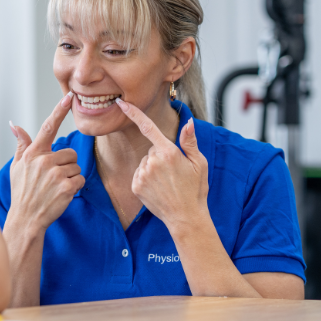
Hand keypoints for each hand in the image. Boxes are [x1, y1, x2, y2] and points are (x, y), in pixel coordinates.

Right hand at [7, 92, 84, 231]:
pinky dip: (75, 187)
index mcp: (33, 154)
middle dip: (66, 164)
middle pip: (70, 152)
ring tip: (55, 187)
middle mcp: (44, 161)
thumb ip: (21, 144)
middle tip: (52, 178)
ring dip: (70, 176)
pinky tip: (61, 194)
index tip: (68, 97)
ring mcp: (56, 174)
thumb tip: (14, 125)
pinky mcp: (67, 187)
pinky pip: (80, 179)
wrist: (26, 219)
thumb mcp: (17, 166)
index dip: (58, 111)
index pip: (47, 127)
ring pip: (76, 166)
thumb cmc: (21, 192)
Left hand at [115, 99, 208, 233]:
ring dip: (153, 169)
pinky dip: (146, 179)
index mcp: (169, 152)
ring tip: (167, 183)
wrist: (185, 217)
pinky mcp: (136, 186)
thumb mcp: (199, 164)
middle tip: (175, 173)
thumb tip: (188, 122)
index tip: (121, 103)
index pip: (148, 127)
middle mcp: (153, 162)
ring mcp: (143, 174)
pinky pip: (139, 174)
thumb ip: (190, 142)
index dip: (133, 113)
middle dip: (161, 157)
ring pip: (145, 162)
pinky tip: (158, 188)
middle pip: (152, 150)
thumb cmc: (195, 190)